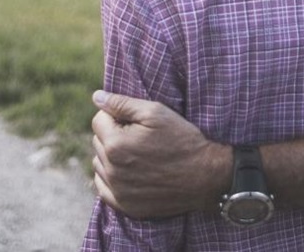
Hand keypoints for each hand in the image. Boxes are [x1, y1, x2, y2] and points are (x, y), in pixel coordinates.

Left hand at [90, 90, 228, 218]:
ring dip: (111, 157)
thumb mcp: (156, 113)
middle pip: (98, 142)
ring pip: (99, 164)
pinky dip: (112, 178)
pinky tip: (131, 172)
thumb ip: (122, 103)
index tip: (135, 122)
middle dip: (114, 135)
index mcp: (116, 144)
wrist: (206, 176)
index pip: (98, 120)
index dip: (117, 116)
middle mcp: (112, 170)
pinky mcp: (125, 205)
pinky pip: (103, 188)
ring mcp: (118, 190)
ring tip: (138, 155)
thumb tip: (97, 97)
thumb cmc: (182, 139)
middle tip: (140, 138)